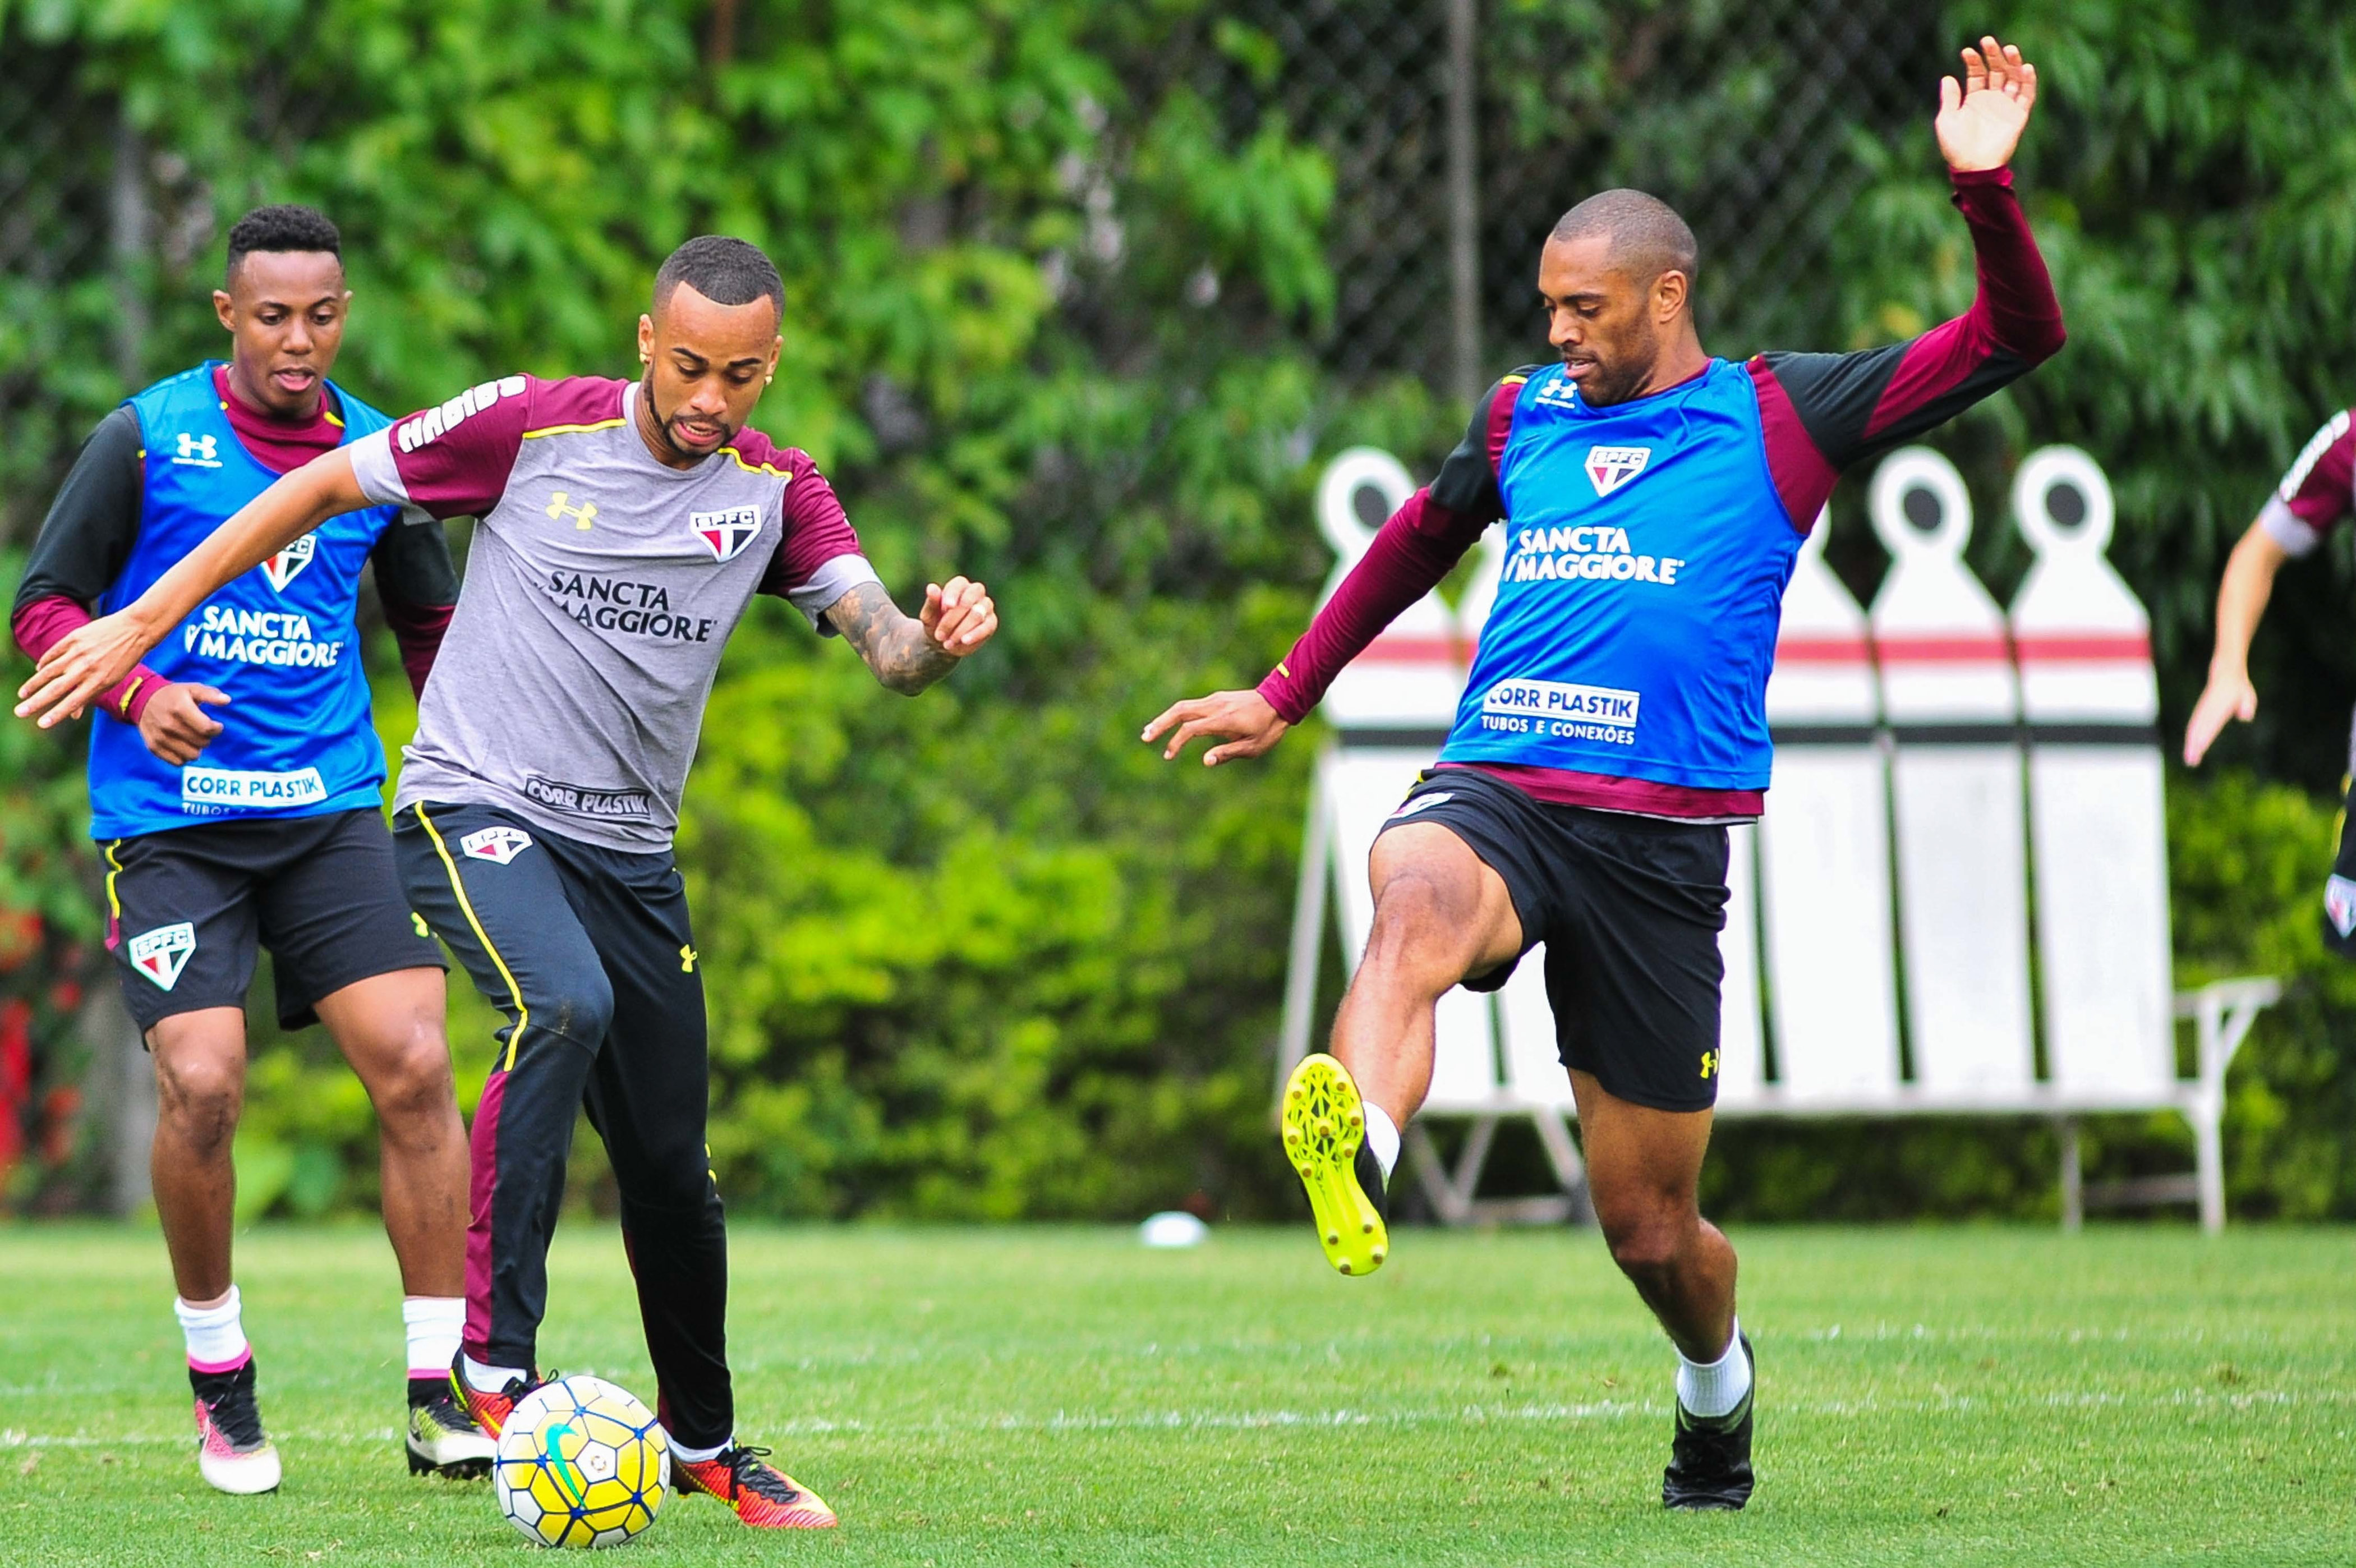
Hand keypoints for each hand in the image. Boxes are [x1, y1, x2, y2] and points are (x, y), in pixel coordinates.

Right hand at [14, 609, 157, 728]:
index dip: (56, 714)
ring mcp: (78, 653)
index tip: (42, 724)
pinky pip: (53, 653)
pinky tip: (38, 670)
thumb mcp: (112, 679)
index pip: (73, 702)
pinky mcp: (74, 638)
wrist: (135, 629)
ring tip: (23, 694)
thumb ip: (91, 695)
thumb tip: (73, 715)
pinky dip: (44, 663)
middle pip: (55, 689)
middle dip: (36, 702)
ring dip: (33, 684)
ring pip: (48, 671)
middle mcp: (86, 669)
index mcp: (99, 681)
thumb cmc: (124, 659)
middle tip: (20, 712)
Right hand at [138, 684, 230, 763]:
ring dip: (196, 748)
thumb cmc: (174, 696)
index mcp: (179, 708)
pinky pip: (178, 762)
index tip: (216, 725)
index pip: (207, 729)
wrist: (143, 700)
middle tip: (201, 730)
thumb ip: (210, 694)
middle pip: (202, 743)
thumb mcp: (192, 689)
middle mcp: (168, 724)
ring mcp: (160, 737)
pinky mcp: (154, 747)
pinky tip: (182, 744)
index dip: (216, 729)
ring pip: (192, 755)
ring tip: (192, 737)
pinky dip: (184, 756)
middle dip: (207, 737)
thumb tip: (227, 700)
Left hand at [920, 576, 997, 656]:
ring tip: (947, 643)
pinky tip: (964, 641)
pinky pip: (987, 626)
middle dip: (953, 617)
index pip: (959, 584)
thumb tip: (931, 587)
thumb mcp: (929, 614)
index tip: (945, 608)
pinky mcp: (991, 622)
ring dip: (961, 629)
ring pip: (977, 614)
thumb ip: (931, 602)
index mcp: (959, 585)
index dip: (952, 595)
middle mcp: (976, 592)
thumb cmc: (936, 623)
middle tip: (939, 634)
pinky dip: (975, 634)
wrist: (943, 641)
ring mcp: (986, 607)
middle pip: (969, 599)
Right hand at [1142, 689, 1290, 765]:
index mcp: (1224, 720)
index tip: (1168, 755)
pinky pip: (1193, 705)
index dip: (1176, 742)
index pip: (1191, 729)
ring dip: (1165, 718)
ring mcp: (1215, 699)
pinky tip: (1172, 724)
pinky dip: (1178, 714)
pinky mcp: (1217, 698)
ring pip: (1184, 706)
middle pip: (1180, 711)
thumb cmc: (1268, 728)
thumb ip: (1228, 754)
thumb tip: (1205, 762)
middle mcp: (1216, 706)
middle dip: (1160, 723)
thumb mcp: (1253, 747)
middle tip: (1145, 736)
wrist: (1280, 701)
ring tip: (1151, 730)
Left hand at [1935, 35, 2036, 172]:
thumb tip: (1947, 77)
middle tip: (1988, 41)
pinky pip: (2026, 95)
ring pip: (2013, 78)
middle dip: (1993, 56)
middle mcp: (1992, 100)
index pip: (1977, 74)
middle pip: (1996, 71)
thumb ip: (1950, 98)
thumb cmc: (1956, 147)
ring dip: (2012, 63)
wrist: (1973, 168)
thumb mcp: (1947, 120)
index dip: (1973, 62)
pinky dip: (2028, 81)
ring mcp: (2006, 106)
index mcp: (1974, 99)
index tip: (1966, 51)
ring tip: (2009, 49)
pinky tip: (2026, 67)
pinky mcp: (2019, 115)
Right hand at [2183, 667, 2256, 766]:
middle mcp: (2208, 711)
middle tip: (2191, 761)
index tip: (2200, 748)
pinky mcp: (2201, 712)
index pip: (2211, 725)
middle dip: (2194, 746)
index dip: (2205, 737)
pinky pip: (2194, 725)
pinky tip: (2190, 745)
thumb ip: (2247, 705)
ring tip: (2189, 758)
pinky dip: (2192, 736)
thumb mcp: (2247, 695)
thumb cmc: (2239, 687)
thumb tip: (2245, 716)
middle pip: (2199, 730)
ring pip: (2195, 729)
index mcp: (2219, 707)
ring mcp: (2203, 711)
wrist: (2226, 674)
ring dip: (2191, 744)